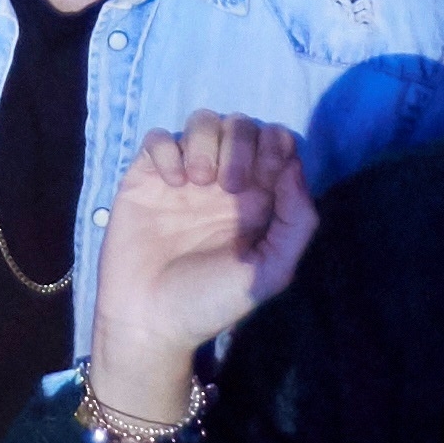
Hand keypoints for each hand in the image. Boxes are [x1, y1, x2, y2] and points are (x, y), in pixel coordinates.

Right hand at [89, 112, 314, 387]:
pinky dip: (167, 150)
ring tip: (196, 182)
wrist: (150, 321)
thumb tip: (295, 167)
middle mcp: (223, 181)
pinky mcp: (147, 177)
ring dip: (204, 141)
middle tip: (227, 186)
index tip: (262, 177)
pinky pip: (159, 137)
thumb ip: (296, 222)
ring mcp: (184, 177)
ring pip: (202, 120)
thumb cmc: (211, 302)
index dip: (274, 147)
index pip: (276, 143)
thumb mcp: (269, 272)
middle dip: (240, 144)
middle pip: (242, 124)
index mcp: (258, 199)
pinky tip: (169, 183)